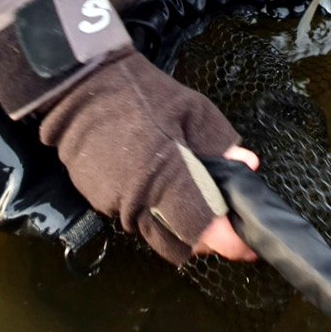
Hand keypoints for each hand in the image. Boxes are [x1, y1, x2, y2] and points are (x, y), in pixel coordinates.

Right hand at [31, 47, 257, 265]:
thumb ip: (221, 145)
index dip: (231, 241)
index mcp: (169, 177)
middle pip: (184, 242)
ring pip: (160, 236)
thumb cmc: (141, 95)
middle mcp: (142, 201)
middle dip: (209, 236)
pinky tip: (163, 190)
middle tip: (225, 218)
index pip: (207, 230)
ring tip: (196, 201)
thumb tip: (247, 167)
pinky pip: (137, 220)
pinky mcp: (100, 204)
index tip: (248, 242)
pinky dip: (156, 214)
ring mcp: (117, 206)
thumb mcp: (193, 112)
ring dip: (182, 227)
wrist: (82, 89)